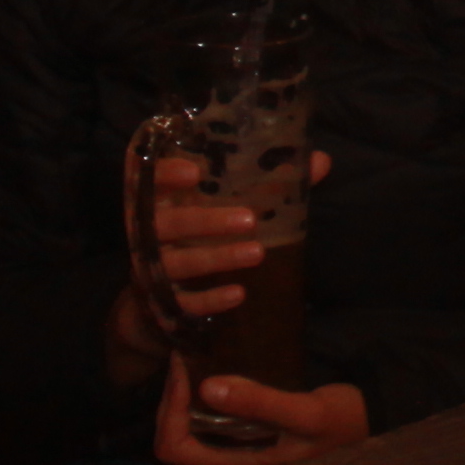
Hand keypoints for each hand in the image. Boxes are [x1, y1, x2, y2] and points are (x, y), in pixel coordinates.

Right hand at [109, 146, 331, 388]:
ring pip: (178, 263)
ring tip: (257, 253)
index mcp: (155, 197)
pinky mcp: (162, 301)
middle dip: (206, 222)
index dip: (165, 172)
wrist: (157, 291)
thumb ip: (263, 179)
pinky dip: (210, 299)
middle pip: (166, 223)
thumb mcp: (216, 199)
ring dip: (218, 258)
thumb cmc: (193, 227)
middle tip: (250, 219)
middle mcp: (146, 230)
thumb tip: (318, 161)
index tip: (195, 171)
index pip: (147, 176)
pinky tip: (238, 293)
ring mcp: (151, 268)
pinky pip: (184, 303)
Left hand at [156, 366, 368, 464]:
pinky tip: (214, 368)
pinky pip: (208, 420)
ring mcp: (241, 451)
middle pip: (175, 438)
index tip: (184, 373)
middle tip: (183, 358)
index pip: (175, 448)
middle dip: (172, 399)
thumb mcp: (307, 411)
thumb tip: (208, 387)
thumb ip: (260, 402)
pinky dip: (202, 395)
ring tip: (193, 359)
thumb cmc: (344, 422)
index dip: (170, 411)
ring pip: (189, 429)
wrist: (374, 423)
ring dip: (185, 396)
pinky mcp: (250, 436)